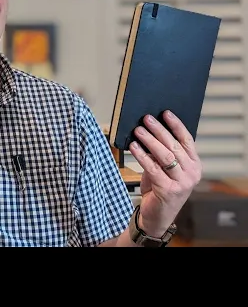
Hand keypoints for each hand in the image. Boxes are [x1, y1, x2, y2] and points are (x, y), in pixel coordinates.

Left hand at [129, 110, 201, 236]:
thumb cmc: (160, 189)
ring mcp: (182, 183)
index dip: (176, 125)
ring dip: (149, 140)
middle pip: (174, 146)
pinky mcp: (168, 190)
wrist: (156, 216)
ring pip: (165, 156)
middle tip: (146, 119)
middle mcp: (192, 173)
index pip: (187, 140)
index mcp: (194, 165)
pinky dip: (142, 155)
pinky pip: (153, 168)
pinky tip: (134, 147)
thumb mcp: (165, 169)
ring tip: (138, 130)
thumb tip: (149, 130)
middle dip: (159, 130)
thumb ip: (162, 153)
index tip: (166, 113)